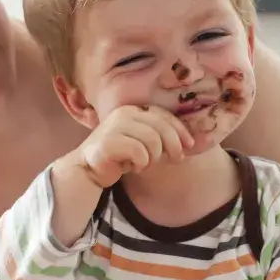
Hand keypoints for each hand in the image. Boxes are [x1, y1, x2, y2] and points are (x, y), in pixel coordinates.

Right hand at [77, 105, 194, 187]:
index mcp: (133, 110)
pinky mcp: (109, 142)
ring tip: (144, 163)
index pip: (163, 115)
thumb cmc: (120, 157)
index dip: (180, 129)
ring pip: (153, 141)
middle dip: (174, 145)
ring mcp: (115, 126)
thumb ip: (161, 137)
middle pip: (162, 127)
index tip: (190, 144)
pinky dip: (141, 164)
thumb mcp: (143, 142)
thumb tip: (188, 143)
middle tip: (176, 159)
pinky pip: (140, 153)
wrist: (89, 170)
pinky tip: (133, 167)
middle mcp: (124, 114)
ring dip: (154, 157)